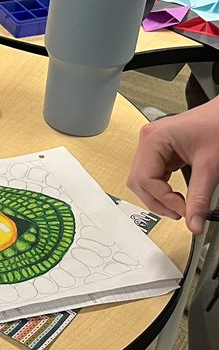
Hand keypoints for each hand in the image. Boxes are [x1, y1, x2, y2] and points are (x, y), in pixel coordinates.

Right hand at [126, 101, 218, 233]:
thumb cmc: (218, 125)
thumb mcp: (210, 166)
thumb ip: (200, 197)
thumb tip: (193, 223)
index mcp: (153, 139)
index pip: (145, 179)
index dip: (163, 199)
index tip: (184, 211)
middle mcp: (148, 140)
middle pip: (139, 181)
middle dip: (157, 201)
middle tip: (180, 213)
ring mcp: (153, 145)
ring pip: (143, 180)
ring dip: (159, 196)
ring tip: (179, 206)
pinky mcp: (161, 150)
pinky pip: (153, 175)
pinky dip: (163, 188)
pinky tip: (177, 194)